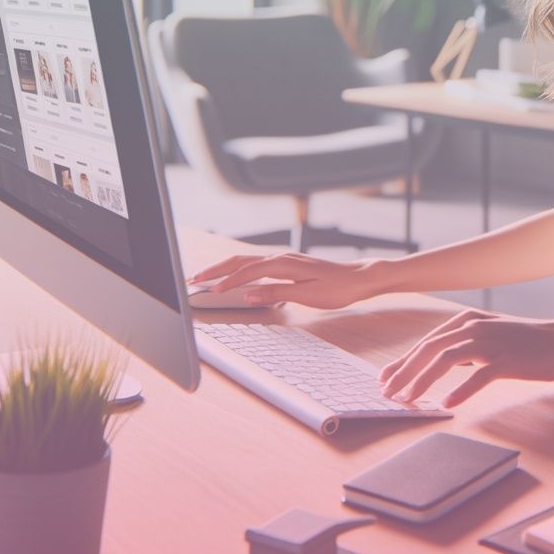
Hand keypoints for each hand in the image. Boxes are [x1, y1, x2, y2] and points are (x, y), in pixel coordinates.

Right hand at [187, 251, 378, 308]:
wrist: (359, 278)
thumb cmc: (338, 289)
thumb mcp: (308, 296)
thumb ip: (276, 293)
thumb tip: (249, 294)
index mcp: (284, 264)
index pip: (247, 272)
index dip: (227, 282)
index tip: (210, 291)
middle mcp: (281, 257)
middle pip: (240, 260)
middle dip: (216, 269)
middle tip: (194, 279)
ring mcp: (284, 259)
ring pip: (247, 260)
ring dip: (225, 267)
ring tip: (206, 276)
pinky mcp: (288, 264)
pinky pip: (256, 263)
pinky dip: (239, 268)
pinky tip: (234, 275)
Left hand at [377, 309, 553, 408]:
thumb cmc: (525, 343)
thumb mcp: (488, 338)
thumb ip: (462, 347)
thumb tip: (434, 365)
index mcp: (466, 321)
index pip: (426, 342)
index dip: (402, 362)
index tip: (384, 380)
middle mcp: (474, 327)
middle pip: (430, 349)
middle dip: (404, 372)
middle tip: (387, 394)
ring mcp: (492, 342)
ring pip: (447, 359)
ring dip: (423, 381)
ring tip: (408, 400)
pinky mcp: (508, 359)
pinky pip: (479, 375)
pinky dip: (460, 390)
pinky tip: (446, 404)